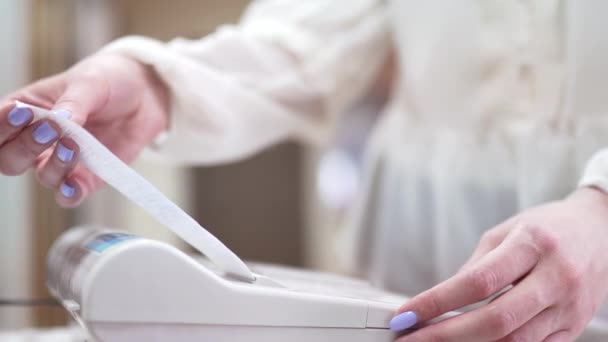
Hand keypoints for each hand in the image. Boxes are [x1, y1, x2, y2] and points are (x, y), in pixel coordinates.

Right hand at [0, 54, 167, 206]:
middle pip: (9, 160)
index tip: (21, 113)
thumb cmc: (108, 81)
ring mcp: (62, 160)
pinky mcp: (88, 176)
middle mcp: (37, 141)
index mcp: (25, 111)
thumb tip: (61, 121)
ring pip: (43, 176)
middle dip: (25, 147)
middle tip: (51, 130)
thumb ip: (72, 103)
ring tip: (75, 145)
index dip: (2, 126)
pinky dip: (70, 193)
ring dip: (56, 164)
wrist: (145, 94)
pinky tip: (75, 185)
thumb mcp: (89, 83)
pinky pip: (70, 194)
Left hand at [391, 187, 607, 340]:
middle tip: (411, 340)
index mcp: (532, 244)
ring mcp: (569, 307)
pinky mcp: (575, 327)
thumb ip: (476, 267)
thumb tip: (440, 300)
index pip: (477, 281)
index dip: (437, 302)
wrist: (599, 231)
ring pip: (514, 341)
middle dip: (446, 335)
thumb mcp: (506, 232)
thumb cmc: (546, 228)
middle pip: (495, 319)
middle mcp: (555, 277)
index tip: (406, 315)